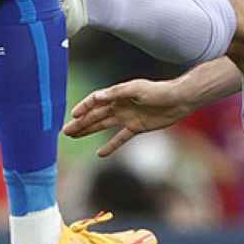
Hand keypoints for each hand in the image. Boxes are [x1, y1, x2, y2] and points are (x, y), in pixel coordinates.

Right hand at [63, 78, 198, 155]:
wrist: (178, 100)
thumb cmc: (158, 91)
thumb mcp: (136, 89)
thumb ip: (116, 93)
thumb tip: (97, 97)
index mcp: (118, 94)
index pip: (96, 101)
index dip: (84, 108)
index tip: (72, 116)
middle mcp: (120, 105)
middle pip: (96, 115)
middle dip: (81, 122)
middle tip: (65, 131)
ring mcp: (127, 117)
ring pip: (103, 125)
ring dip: (89, 131)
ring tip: (75, 136)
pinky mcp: (136, 127)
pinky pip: (120, 138)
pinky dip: (110, 145)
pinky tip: (100, 153)